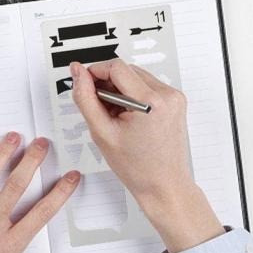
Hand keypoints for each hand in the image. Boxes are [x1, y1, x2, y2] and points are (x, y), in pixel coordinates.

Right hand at [70, 59, 223, 252]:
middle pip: (125, 70)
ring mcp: (174, 97)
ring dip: (118, 89)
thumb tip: (77, 72)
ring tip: (114, 115)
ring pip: (134, 76)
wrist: (164, 185)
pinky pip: (145, 85)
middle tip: (98, 108)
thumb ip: (85, 97)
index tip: (84, 83)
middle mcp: (167, 95)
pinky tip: (126, 115)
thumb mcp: (101, 131)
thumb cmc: (138, 167)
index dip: (94, 72)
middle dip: (106, 83)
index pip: (115, 67)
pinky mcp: (174, 101)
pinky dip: (131, 94)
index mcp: (151, 102)